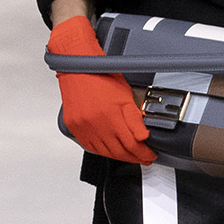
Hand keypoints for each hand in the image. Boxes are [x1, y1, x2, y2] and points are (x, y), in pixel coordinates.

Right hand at [48, 15, 154, 164]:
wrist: (77, 65)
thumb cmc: (102, 75)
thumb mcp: (125, 95)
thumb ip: (135, 119)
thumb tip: (143, 137)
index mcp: (110, 115)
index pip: (131, 144)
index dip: (143, 152)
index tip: (150, 154)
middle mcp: (95, 124)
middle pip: (118, 151)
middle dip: (134, 157)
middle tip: (143, 158)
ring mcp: (83, 127)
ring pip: (104, 152)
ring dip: (119, 156)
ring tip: (130, 156)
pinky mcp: (73, 127)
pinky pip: (90, 147)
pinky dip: (102, 151)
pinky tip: (111, 151)